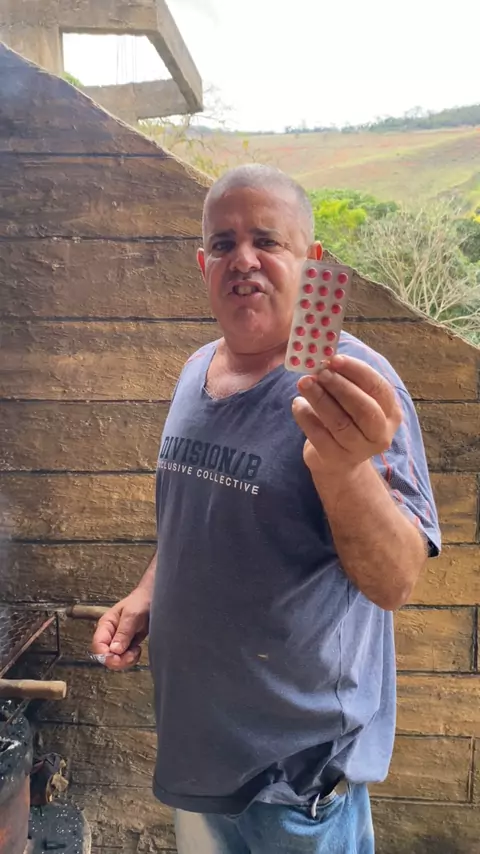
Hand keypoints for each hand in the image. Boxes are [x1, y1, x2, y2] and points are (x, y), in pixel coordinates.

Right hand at [91, 589, 150, 671]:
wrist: (152, 599)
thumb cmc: (140, 602)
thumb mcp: (132, 615)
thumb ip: (124, 632)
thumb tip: (114, 650)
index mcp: (105, 625)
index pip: (98, 646)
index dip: (106, 655)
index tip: (120, 656)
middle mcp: (108, 635)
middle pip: (105, 657)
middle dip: (118, 660)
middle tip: (133, 654)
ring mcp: (116, 641)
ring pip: (114, 660)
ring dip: (126, 661)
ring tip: (136, 650)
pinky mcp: (125, 645)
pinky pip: (123, 659)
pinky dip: (131, 659)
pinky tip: (137, 650)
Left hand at [292, 355, 401, 480]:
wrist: (337, 462)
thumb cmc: (347, 421)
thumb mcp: (354, 401)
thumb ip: (346, 382)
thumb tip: (325, 360)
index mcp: (391, 413)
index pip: (379, 388)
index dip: (357, 371)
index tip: (335, 359)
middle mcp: (380, 434)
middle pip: (364, 409)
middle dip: (340, 386)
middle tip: (320, 372)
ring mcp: (359, 450)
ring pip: (340, 423)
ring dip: (320, 399)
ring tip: (304, 383)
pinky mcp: (336, 459)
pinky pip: (319, 436)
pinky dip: (306, 416)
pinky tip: (298, 403)